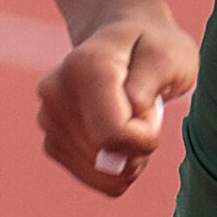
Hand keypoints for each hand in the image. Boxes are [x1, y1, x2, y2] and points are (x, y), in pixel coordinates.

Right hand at [36, 8, 198, 196]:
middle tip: (144, 106)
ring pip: (101, 171)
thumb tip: (118, 142)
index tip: (155, 109)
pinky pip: (94, 177)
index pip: (114, 134)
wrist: (124, 39)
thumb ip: (146, 93)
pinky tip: (118, 131)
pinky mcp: (51, 142)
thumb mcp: (169, 57)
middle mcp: (55, 92)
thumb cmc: (154, 47)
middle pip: (107, 156)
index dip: (146, 135)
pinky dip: (116, 164)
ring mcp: (47, 119)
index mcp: (85, 66)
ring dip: (128, 153)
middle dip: (138, 143)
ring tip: (129, 113)